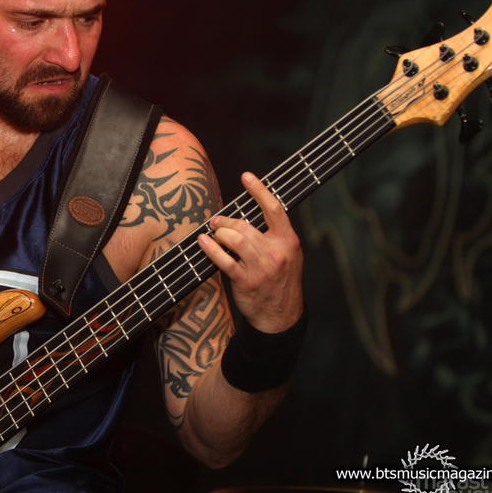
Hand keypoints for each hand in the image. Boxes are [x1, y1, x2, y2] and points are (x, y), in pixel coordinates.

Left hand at [198, 172, 303, 332]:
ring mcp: (261, 267)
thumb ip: (274, 235)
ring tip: (213, 232)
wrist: (281, 316)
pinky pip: (223, 260)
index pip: (274, 209)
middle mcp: (276, 252)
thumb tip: (249, 214)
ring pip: (234, 239)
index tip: (246, 176)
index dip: (259, 190)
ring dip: (219, 233)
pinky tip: (204, 242)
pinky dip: (210, 249)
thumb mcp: (288, 255)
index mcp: (288, 241)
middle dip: (226, 221)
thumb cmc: (281, 281)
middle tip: (217, 222)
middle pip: (245, 225)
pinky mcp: (246, 281)